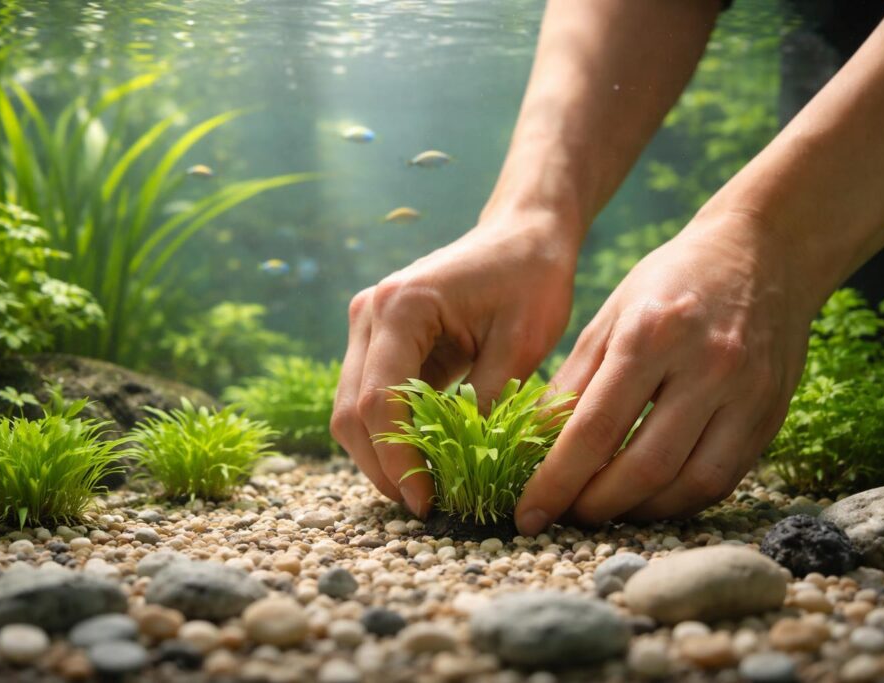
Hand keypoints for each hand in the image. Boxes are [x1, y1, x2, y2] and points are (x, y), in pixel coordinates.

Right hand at [331, 209, 578, 515]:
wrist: (522, 232)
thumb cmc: (531, 276)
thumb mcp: (523, 342)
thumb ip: (487, 401)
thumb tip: (464, 467)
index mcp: (402, 306)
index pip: (381, 400)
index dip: (399, 460)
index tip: (429, 503)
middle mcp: (369, 313)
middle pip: (351, 411)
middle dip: (383, 467)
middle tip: (425, 508)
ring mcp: (367, 324)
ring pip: (352, 410)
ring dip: (381, 455)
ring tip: (425, 491)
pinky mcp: (378, 338)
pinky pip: (370, 397)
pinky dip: (389, 434)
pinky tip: (424, 461)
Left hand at [515, 211, 816, 534]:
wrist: (763, 252)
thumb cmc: (672, 280)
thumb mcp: (611, 315)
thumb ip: (574, 381)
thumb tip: (536, 446)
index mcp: (651, 335)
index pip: (595, 428)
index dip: (557, 481)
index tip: (527, 514)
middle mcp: (705, 366)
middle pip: (644, 467)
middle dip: (595, 506)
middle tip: (563, 517)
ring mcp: (747, 394)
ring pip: (690, 484)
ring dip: (639, 513)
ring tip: (604, 510)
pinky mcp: (772, 414)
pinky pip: (724, 479)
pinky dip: (681, 500)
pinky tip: (650, 498)